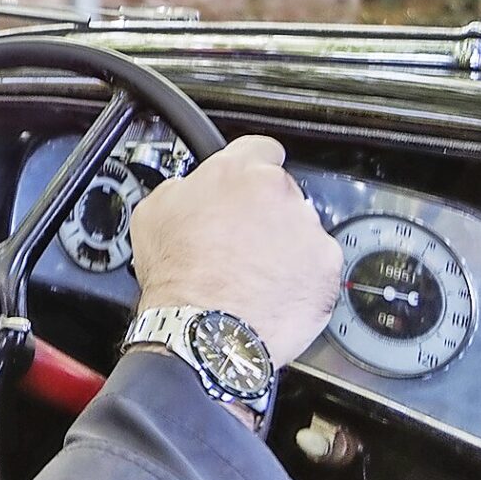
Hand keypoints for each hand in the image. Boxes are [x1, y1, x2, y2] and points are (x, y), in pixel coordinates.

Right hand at [127, 135, 341, 367]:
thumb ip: (182, 188)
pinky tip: (274, 291)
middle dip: (265, 213)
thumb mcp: (153, 215)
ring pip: (301, 228)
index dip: (249, 168)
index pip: (258, 148)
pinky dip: (303, 275)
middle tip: (240, 243)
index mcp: (235, 172)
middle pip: (280, 192)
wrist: (206, 331)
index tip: (246, 186)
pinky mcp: (327, 265)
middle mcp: (277, 192)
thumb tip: (190, 189)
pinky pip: (318, 263)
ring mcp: (307, 228)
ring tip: (255, 275)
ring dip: (285, 244)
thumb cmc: (178, 279)